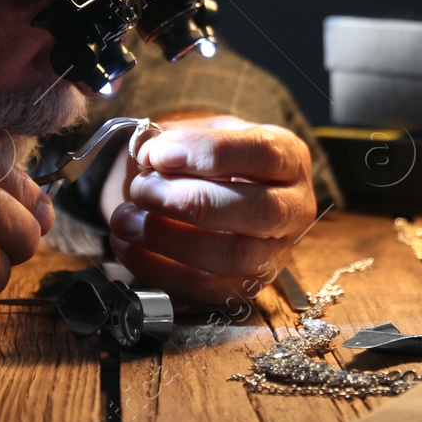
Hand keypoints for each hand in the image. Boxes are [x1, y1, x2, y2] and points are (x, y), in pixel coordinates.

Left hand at [101, 114, 316, 305]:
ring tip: (127, 220)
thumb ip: (174, 139)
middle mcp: (294, 207)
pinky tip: (128, 247)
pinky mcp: (248, 287)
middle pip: (260, 211)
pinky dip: (161, 270)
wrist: (217, 190)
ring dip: (173, 239)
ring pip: (237, 256)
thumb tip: (145, 154)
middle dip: (193, 201)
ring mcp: (276, 253)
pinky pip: (209, 289)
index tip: (160, 154)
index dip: (210, 153)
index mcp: (289, 156)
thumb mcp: (201, 131)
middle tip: (143, 189)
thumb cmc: (210, 158)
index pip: (262, 153)